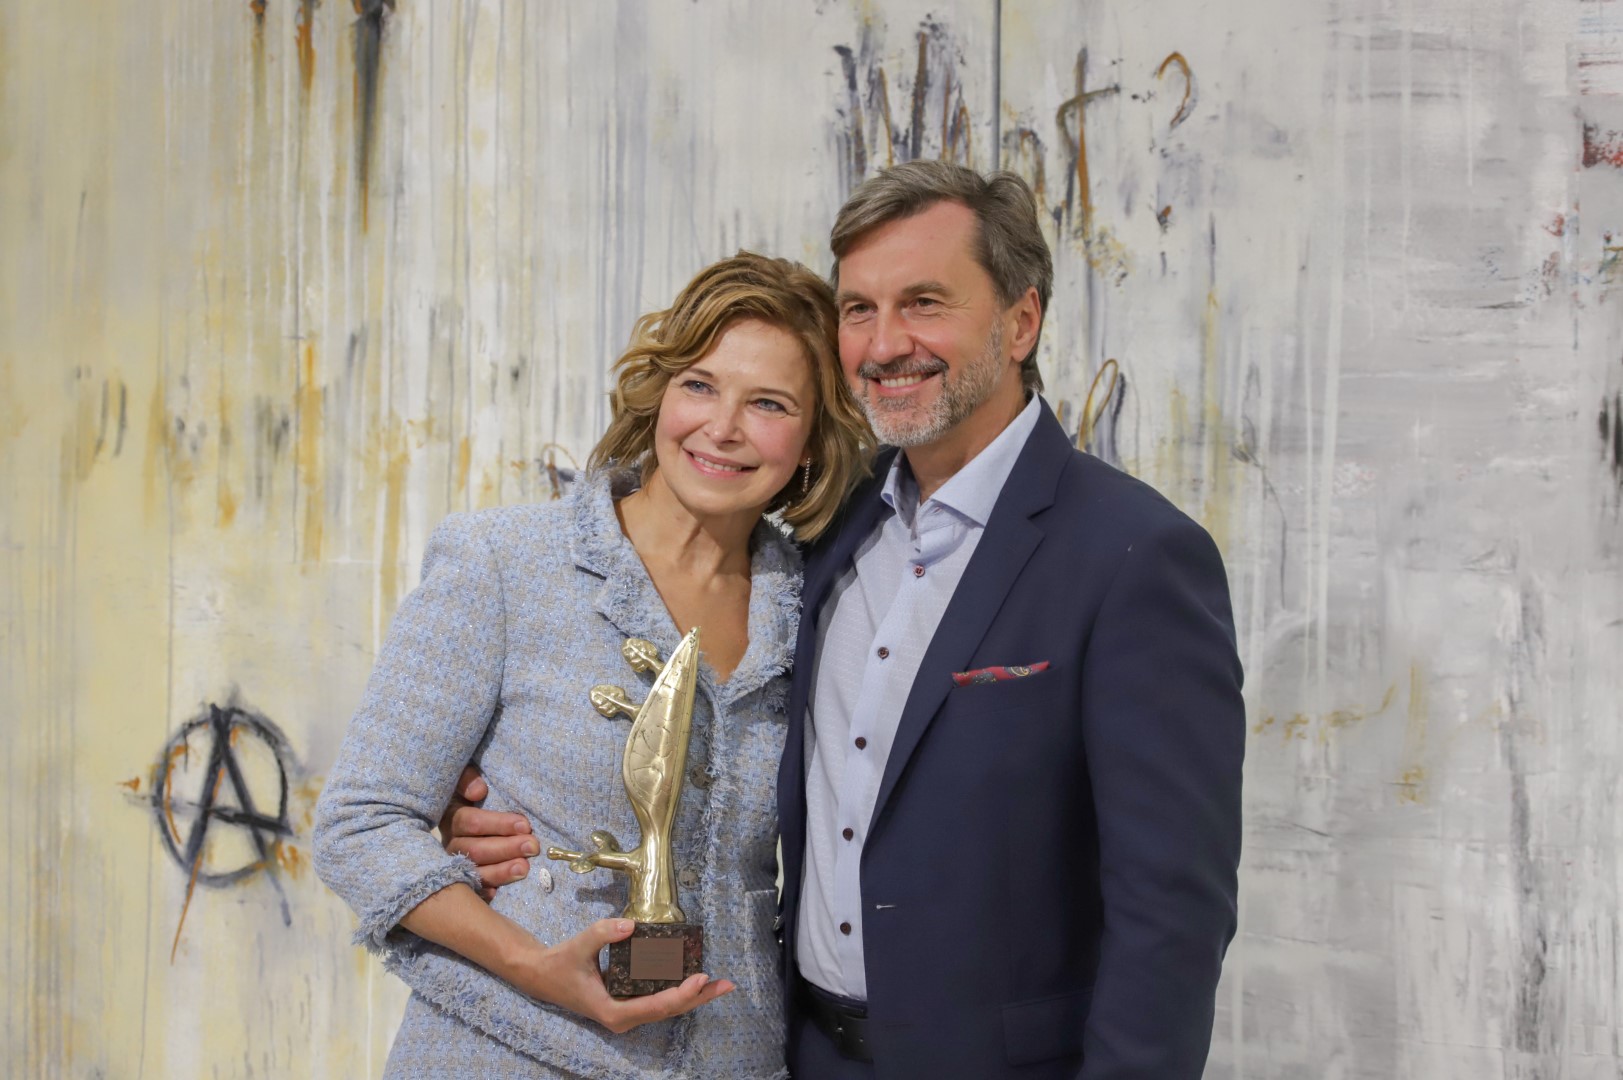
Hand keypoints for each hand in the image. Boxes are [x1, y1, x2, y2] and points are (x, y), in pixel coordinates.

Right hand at [439, 765, 536, 899]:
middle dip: (505, 848)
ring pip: (474, 872)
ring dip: (500, 872)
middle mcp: (451, 843)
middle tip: (532, 846)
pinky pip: (472, 891)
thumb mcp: (469, 782)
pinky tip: (498, 894)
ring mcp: (455, 865)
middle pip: (474, 850)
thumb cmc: (478, 796)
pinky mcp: (463, 882)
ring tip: (524, 869)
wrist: (479, 819)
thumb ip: (467, 779)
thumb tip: (478, 790)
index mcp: (452, 817)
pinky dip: (485, 893)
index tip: (525, 825)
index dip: (497, 823)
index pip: (470, 821)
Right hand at [519, 918, 734, 1033]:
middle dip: (698, 998)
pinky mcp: (627, 1004)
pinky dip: (678, 991)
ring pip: (666, 1008)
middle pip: (668, 1011)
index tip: (700, 978)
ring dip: (693, 996)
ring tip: (719, 984)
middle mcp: (623, 1018)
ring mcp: (626, 1013)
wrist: (541, 975)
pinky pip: (658, 1000)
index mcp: (612, 1011)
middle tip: (725, 984)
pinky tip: (695, 979)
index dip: (680, 994)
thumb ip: (603, 933)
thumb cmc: (560, 964)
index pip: (655, 1007)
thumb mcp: (579, 945)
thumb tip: (630, 925)